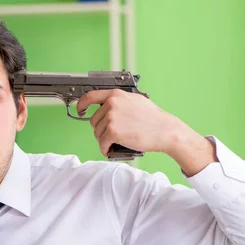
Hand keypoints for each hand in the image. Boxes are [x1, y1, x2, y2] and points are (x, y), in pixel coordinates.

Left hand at [76, 89, 215, 174]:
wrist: (164, 130)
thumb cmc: (154, 119)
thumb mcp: (136, 101)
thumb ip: (120, 101)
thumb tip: (109, 106)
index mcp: (116, 95)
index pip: (90, 96)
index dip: (82, 104)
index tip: (80, 110)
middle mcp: (111, 104)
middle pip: (94, 120)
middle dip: (101, 130)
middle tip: (112, 135)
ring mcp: (111, 117)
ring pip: (97, 133)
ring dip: (104, 140)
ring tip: (116, 142)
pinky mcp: (112, 131)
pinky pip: (102, 143)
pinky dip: (105, 149)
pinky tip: (111, 149)